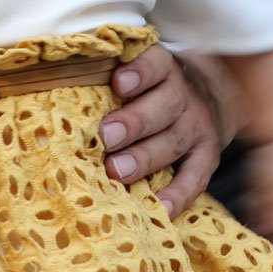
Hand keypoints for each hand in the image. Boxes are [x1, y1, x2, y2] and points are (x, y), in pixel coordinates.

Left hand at [99, 46, 240, 218]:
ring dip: (145, 157)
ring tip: (117, 171)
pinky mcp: (208, 156)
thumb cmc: (153, 86)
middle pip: (165, 105)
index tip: (118, 83)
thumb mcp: (141, 71)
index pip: (157, 63)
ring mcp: (198, 126)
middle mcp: (184, 94)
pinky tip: (159, 208)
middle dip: (134, 122)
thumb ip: (109, 79)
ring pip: (174, 140)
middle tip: (106, 137)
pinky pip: (196, 177)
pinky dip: (179, 194)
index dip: (140, 72)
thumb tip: (56, 94)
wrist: (217, 94)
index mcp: (164, 69)